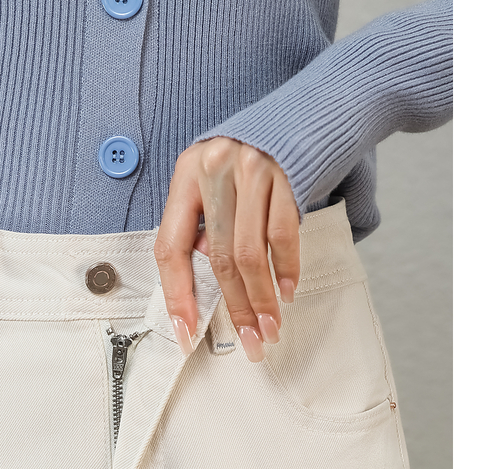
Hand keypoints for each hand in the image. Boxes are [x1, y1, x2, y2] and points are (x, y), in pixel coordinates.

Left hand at [154, 137, 299, 362]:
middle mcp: (215, 168)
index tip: (187, 332)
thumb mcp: (222, 177)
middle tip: (249, 342)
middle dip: (235, 308)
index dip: (177, 295)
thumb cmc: (263, 151)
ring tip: (269, 328)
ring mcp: (252, 168)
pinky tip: (287, 292)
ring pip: (249, 254)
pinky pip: (283, 235)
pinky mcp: (288, 173)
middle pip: (217, 257)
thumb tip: (210, 274)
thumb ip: (209, 220)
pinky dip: (286, 269)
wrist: (318, 106)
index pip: (171, 247)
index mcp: (187, 173)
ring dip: (261, 299)